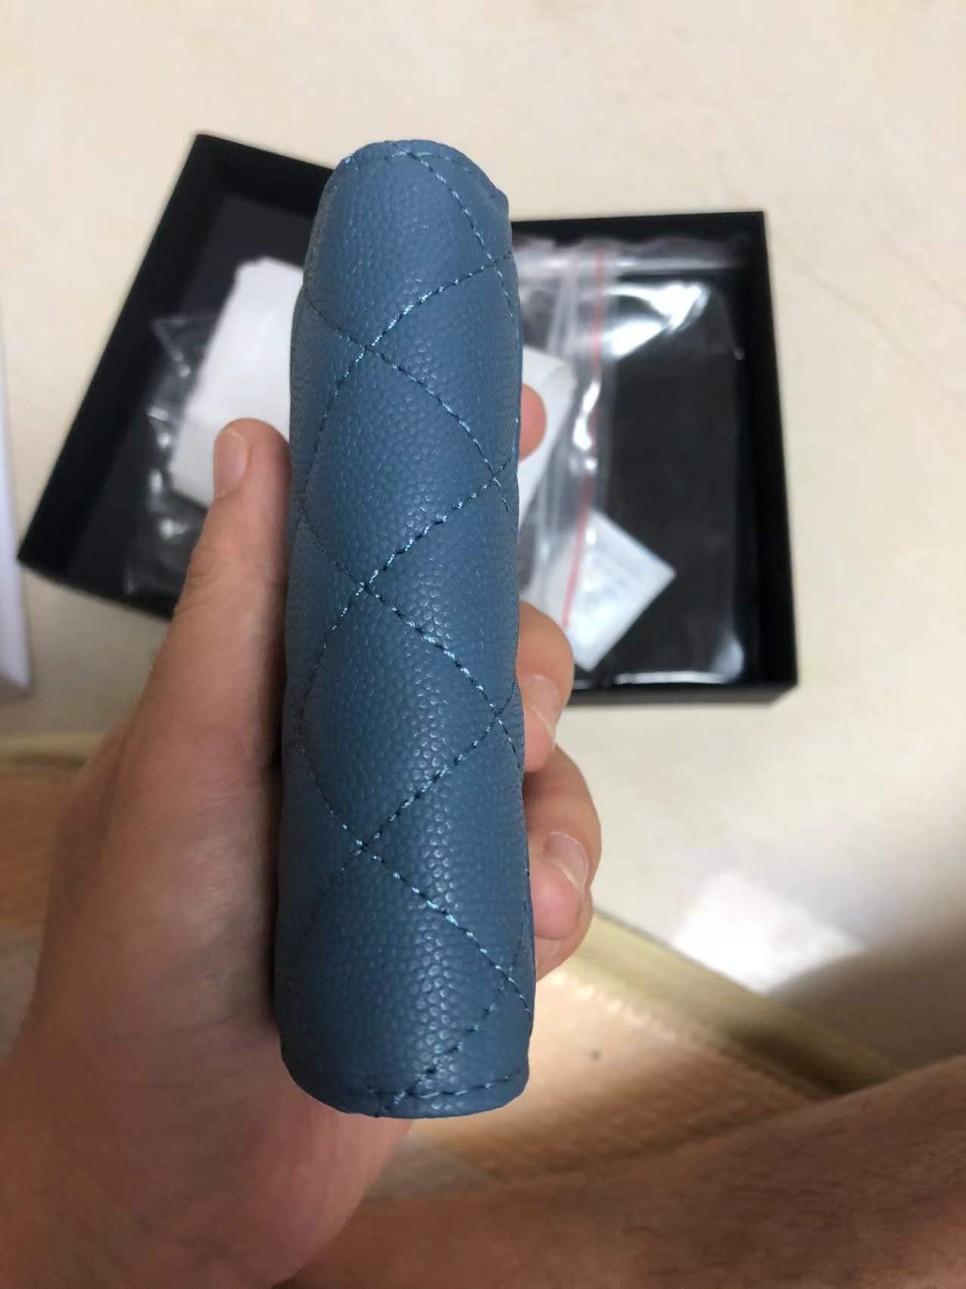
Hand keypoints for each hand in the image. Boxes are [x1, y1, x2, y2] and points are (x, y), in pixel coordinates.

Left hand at [0, 390, 600, 1288]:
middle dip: (521, 670)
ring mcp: (417, 834)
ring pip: (539, 765)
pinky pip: (553, 871)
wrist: (177, 1177)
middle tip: (513, 729)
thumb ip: (231, 616)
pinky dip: (562, 892)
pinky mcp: (465, 919)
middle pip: (484, 653)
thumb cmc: (145, 958)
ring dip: (557, 809)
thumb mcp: (180, 772)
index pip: (371, 558)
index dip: (445, 485)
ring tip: (526, 881)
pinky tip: (532, 932)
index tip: (511, 418)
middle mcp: (357, 745)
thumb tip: (255, 440)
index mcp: (280, 689)